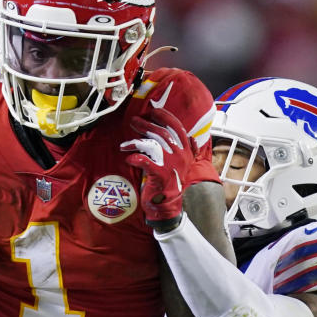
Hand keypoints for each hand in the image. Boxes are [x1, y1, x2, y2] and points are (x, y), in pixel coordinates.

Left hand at [120, 107, 195, 229]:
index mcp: (186, 151)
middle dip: (146, 125)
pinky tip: (128, 158)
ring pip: (153, 145)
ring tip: (125, 144)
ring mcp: (171, 165)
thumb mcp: (185, 164)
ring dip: (137, 142)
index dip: (165, 117)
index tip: (153, 111)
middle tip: (134, 122)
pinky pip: (146, 162)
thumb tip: (192, 137)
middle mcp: (180, 156)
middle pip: (162, 134)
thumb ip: (189, 150)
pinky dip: (136, 158)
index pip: (177, 127)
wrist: (168, 205)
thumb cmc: (172, 183)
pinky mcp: (160, 175)